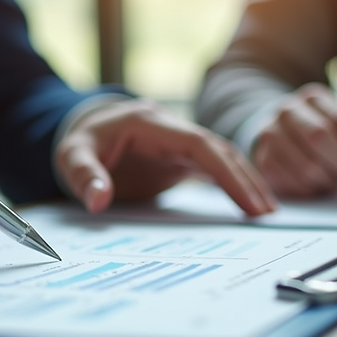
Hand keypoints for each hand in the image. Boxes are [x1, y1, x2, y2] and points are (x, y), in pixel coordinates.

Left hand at [54, 98, 275, 214]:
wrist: (81, 129)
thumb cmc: (78, 143)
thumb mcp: (70, 157)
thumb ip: (83, 175)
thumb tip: (98, 200)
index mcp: (150, 122)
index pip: (199, 144)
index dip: (226, 171)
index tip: (247, 200)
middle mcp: (171, 128)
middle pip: (219, 149)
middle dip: (246, 179)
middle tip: (267, 214)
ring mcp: (178, 142)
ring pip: (222, 156)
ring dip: (245, 181)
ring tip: (266, 212)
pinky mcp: (179, 157)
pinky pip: (213, 166)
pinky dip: (232, 183)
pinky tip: (249, 202)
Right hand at [251, 83, 336, 197]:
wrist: (280, 141)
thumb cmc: (321, 140)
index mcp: (314, 99)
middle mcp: (288, 110)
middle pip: (319, 137)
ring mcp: (270, 133)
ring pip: (306, 164)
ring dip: (325, 181)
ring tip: (332, 182)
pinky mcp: (262, 158)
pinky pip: (290, 180)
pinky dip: (307, 189)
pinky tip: (313, 185)